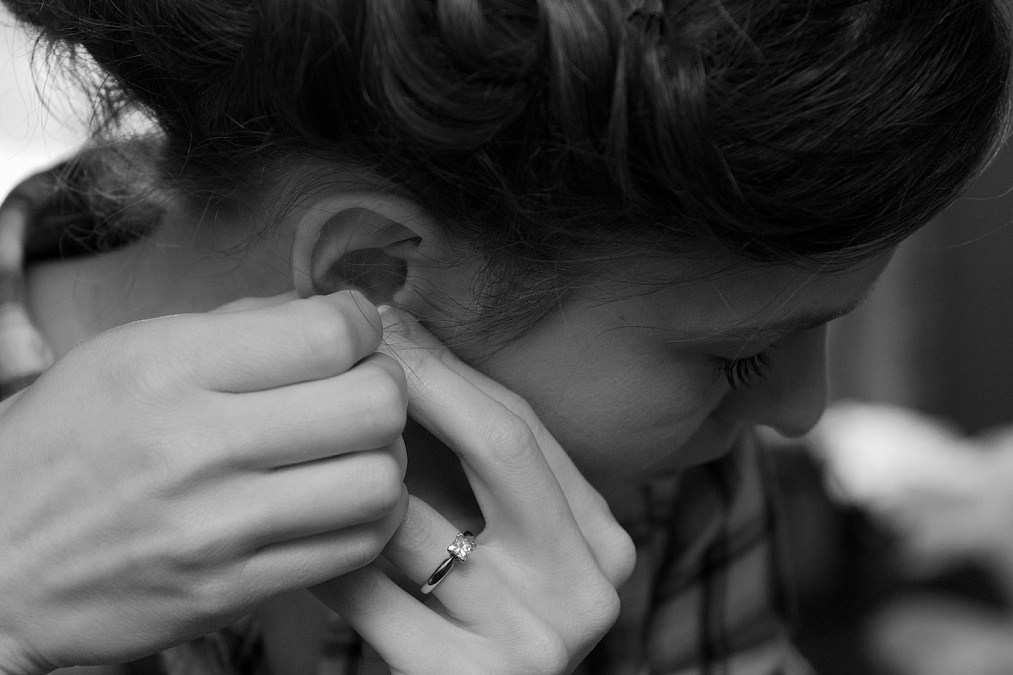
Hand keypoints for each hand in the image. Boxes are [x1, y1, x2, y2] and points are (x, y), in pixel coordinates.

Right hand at [0, 291, 408, 673]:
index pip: (329, 333)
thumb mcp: (127, 355)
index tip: (351, 330)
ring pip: (378, 480)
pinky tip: (339, 499)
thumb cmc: (62, 447)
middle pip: (374, 404)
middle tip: (361, 387)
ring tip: (354, 449)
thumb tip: (335, 310)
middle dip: (387, 386)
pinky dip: (367, 517)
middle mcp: (197, 445)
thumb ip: (239, 326)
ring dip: (384, 458)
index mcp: (167, 367)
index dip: (362, 323)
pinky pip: (354, 548)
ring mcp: (218, 527)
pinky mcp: (232, 591)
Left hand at [312, 308, 635, 674]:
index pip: (525, 427)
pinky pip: (367, 590)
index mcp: (605, 542)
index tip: (384, 325)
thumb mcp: (507, 538)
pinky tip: (295, 521)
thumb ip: (478, 458)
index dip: (448, 370)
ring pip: (417, 520)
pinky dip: (324, 548)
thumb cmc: (478, 618)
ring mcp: (534, 641)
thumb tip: (407, 330)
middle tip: (352, 349)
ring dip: (353, 469)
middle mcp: (586, 590)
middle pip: (502, 447)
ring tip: (310, 429)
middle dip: (418, 384)